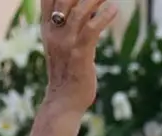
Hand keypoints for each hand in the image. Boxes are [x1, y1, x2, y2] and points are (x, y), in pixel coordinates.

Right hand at [40, 0, 118, 115]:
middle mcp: (53, 32)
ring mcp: (65, 43)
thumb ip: (71, 25)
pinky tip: (114, 9)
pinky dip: (103, 17)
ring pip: (78, 11)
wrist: (63, 101)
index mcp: (47, 27)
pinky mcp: (80, 54)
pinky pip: (91, 29)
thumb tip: (88, 7)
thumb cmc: (67, 72)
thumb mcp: (64, 44)